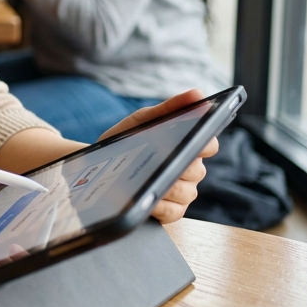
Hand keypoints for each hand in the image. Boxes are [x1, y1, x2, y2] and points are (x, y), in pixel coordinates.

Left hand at [99, 89, 217, 223]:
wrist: (98, 163)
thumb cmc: (126, 139)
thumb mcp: (143, 120)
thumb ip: (170, 107)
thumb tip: (198, 94)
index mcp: (188, 146)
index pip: (209, 145)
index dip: (205, 143)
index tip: (196, 141)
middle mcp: (190, 170)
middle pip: (197, 171)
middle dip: (180, 166)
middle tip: (166, 161)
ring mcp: (181, 192)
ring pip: (187, 192)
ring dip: (169, 186)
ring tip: (151, 181)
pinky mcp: (169, 212)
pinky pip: (174, 212)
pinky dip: (162, 207)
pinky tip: (148, 200)